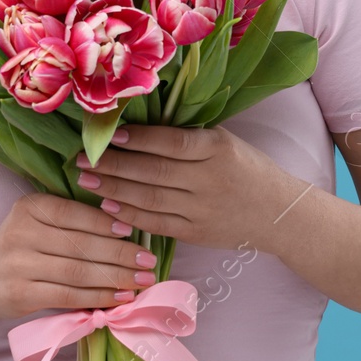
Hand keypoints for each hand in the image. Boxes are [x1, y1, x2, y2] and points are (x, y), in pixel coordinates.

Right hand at [0, 192, 159, 323]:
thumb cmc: (18, 248)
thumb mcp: (35, 222)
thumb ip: (70, 221)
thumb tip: (124, 226)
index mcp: (29, 207)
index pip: (74, 213)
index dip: (106, 223)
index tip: (134, 230)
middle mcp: (22, 233)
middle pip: (80, 245)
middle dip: (120, 254)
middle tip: (148, 261)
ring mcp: (19, 265)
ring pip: (78, 272)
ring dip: (115, 278)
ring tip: (141, 281)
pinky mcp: (21, 295)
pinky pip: (69, 296)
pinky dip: (98, 298)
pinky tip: (119, 298)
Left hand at [74, 124, 297, 251]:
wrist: (279, 214)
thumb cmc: (248, 169)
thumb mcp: (226, 142)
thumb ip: (189, 137)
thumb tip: (137, 126)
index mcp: (218, 148)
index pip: (171, 142)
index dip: (138, 139)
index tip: (110, 135)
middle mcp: (210, 179)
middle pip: (153, 171)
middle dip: (113, 165)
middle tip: (81, 158)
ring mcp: (203, 209)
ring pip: (150, 199)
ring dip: (114, 189)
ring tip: (87, 179)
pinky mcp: (197, 234)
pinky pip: (157, 224)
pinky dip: (130, 216)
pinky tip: (108, 206)